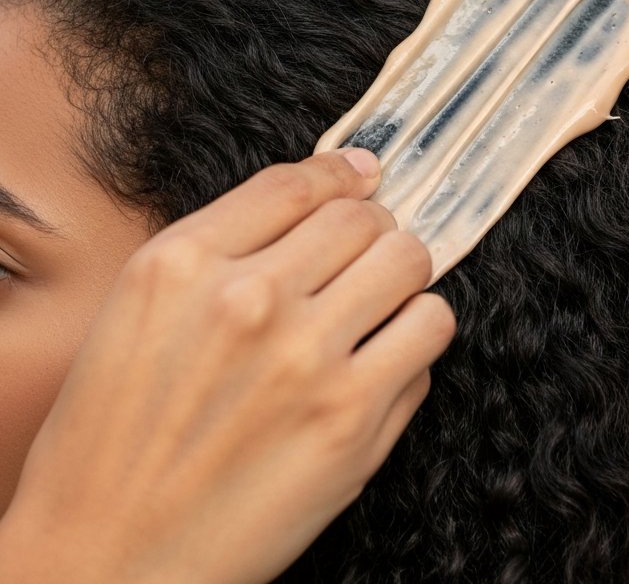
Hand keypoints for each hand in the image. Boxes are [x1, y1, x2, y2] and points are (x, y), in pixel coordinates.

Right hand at [0, 149, 455, 583]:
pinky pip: (430, 330)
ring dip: (402, 275)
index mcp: (181, 264)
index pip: (297, 183)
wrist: (107, 560)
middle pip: (361, 216)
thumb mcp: (139, 309)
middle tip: (364, 256)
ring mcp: (305, 358)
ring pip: (408, 261)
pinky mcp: (352, 420)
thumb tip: (333, 184)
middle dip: (372, 228)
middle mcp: (246, 299)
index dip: (340, 174)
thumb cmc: (116, 436)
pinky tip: (386, 354)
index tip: (361, 177)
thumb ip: (225, 243)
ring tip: (381, 300)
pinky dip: (418, 333)